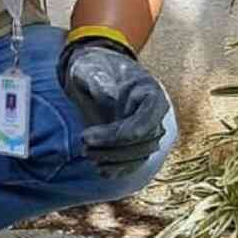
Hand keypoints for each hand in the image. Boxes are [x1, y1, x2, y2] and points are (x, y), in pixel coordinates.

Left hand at [59, 38, 170, 178]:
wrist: (97, 73)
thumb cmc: (95, 68)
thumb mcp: (92, 68)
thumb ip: (99, 80)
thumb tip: (108, 96)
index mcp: (150, 93)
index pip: (145, 123)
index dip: (117, 135)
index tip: (87, 136)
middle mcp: (154, 114)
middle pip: (144, 143)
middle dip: (112, 149)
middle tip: (84, 145)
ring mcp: (147, 129)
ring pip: (140, 156)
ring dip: (114, 161)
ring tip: (87, 153)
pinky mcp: (136, 142)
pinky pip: (135, 162)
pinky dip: (119, 170)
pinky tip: (100, 169)